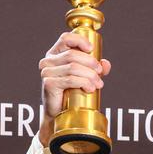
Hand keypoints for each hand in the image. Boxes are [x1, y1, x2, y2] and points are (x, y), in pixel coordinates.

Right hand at [37, 31, 111, 145]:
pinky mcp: (49, 84)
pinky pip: (70, 79)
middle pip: (73, 55)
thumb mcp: (85, 78)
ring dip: (90, 75)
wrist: (59, 115)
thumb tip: (105, 63)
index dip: (79, 40)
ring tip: (98, 84)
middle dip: (91, 63)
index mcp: (54, 54)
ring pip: (73, 67)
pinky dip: (84, 83)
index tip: (92, 49)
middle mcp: (47, 61)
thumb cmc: (71, 95)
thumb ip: (95, 69)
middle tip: (100, 73)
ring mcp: (46, 72)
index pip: (65, 38)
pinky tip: (90, 89)